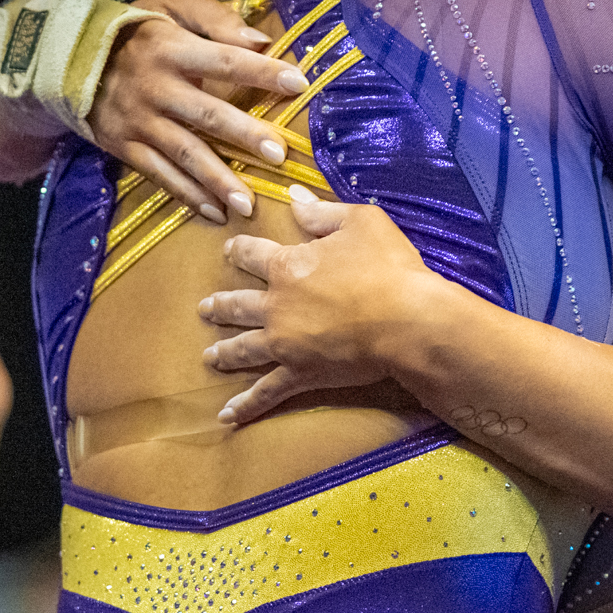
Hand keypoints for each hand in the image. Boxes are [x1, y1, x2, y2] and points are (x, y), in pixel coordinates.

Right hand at [87, 0, 309, 221]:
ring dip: (217, 180)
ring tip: (248, 204)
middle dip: (244, 136)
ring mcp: (139, 121)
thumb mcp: (171, 5)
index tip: (299, 84)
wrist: (67, 59)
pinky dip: (188, 196)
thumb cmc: (137, 30)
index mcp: (172, 49)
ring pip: (184, 154)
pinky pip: (160, 175)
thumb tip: (260, 39)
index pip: (225, 60)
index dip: (261, 72)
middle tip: (278, 154)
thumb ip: (215, 18)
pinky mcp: (125, 147)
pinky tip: (215, 212)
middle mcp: (156, 87)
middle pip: (207, 114)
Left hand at [198, 187, 446, 423]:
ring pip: (244, 347)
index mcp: (288, 265)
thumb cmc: (388, 266)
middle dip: (220, 305)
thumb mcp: (360, 222)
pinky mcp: (300, 373)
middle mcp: (276, 305)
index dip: (238, 250)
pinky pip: (266, 391)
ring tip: (210, 356)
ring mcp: (284, 343)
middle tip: (205, 309)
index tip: (228, 250)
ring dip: (224, 351)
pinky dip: (246, 405)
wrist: (408, 320)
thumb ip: (321, 211)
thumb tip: (292, 196)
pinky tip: (226, 416)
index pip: (252, 254)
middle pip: (238, 304)